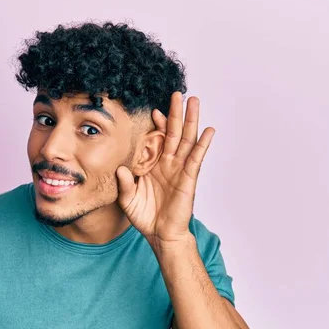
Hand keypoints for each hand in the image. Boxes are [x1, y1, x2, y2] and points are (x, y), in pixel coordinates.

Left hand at [116, 91, 214, 246]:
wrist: (159, 234)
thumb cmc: (145, 216)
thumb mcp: (127, 198)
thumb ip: (124, 183)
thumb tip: (119, 167)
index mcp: (153, 164)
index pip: (156, 139)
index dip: (155, 124)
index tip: (152, 109)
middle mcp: (168, 163)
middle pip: (173, 132)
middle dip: (175, 113)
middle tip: (177, 93)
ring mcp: (179, 169)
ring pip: (186, 139)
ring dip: (190, 120)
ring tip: (194, 101)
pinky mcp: (188, 179)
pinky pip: (196, 159)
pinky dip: (202, 144)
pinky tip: (209, 130)